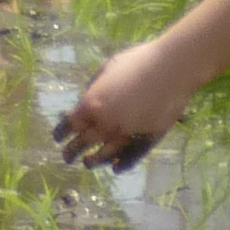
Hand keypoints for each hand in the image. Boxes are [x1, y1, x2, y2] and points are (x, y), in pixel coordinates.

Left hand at [56, 38, 185, 169]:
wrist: (172, 68)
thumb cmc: (138, 61)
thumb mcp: (107, 67)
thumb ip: (94, 86)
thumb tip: (87, 97)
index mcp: (91, 104)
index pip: (69, 125)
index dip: (61, 133)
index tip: (57, 138)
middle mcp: (105, 124)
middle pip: (82, 143)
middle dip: (71, 151)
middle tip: (66, 157)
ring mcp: (126, 135)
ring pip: (104, 155)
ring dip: (93, 161)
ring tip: (87, 163)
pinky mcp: (146, 140)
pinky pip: (131, 157)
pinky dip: (122, 164)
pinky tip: (116, 167)